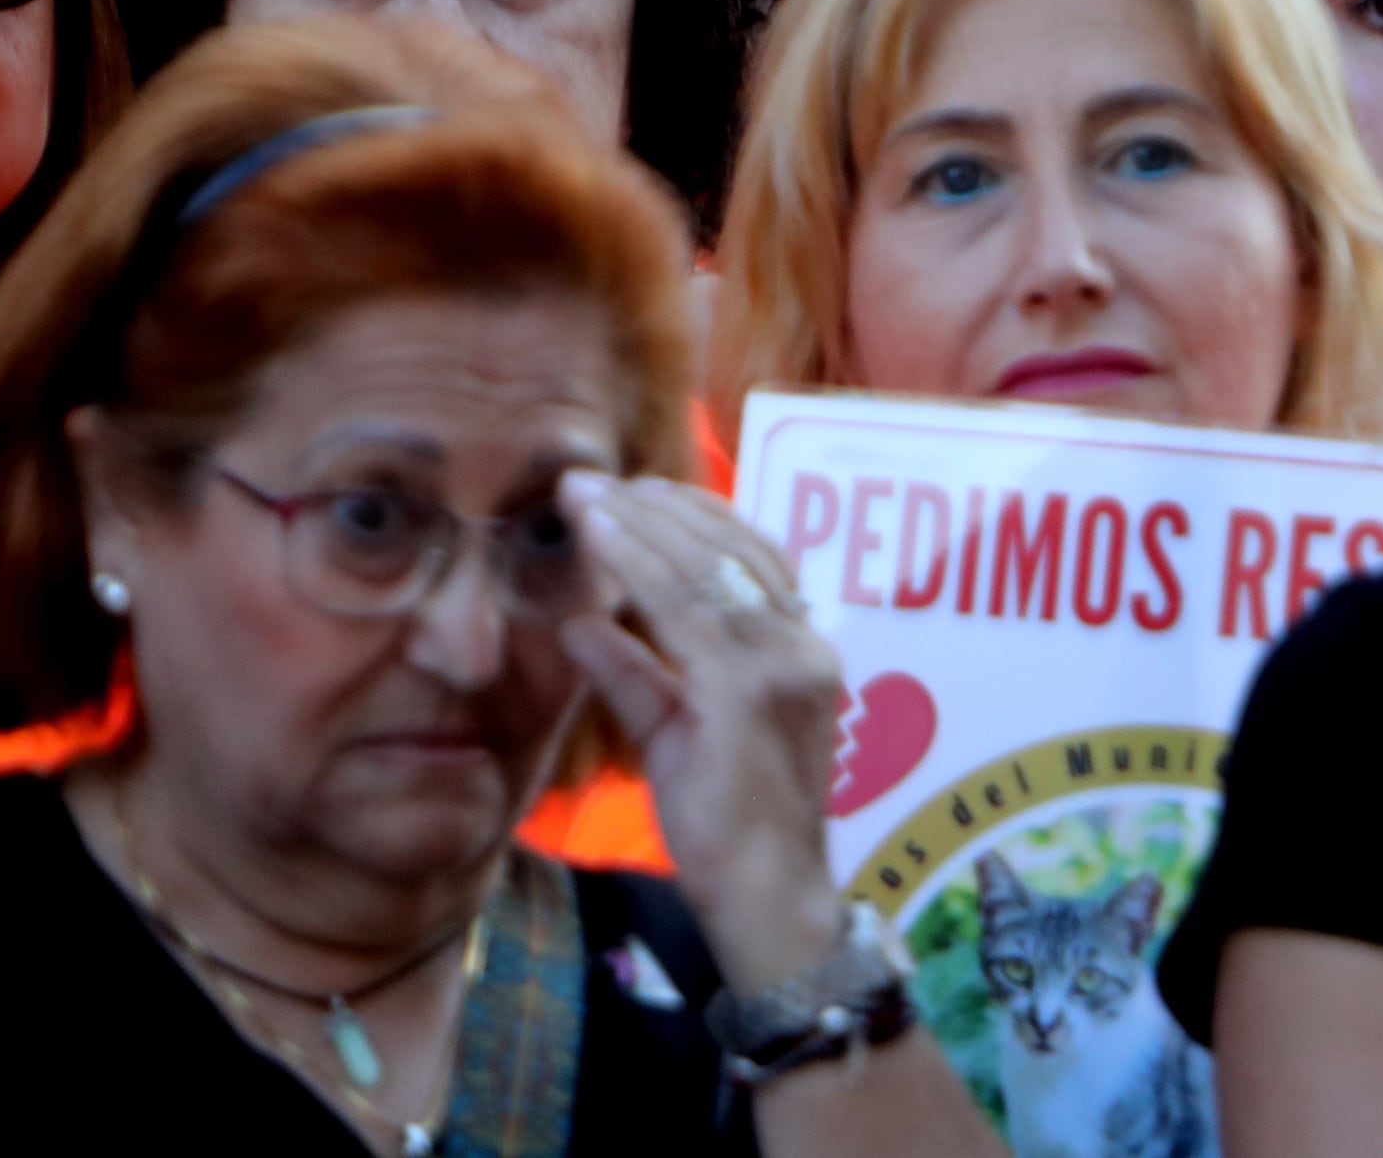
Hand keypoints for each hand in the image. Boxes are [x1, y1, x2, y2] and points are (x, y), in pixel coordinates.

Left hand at [554, 471, 848, 987]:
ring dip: (641, 522)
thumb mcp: (673, 735)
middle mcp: (802, 647)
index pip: (750, 558)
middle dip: (657, 505)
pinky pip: (686, 608)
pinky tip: (601, 539)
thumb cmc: (727, 830)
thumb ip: (634, 675)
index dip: (690, 517)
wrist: (766, 904)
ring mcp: (782, 665)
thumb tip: (579, 620)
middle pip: (729, 548)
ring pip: (706, 566)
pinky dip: (639, 563)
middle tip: (593, 478)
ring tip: (588, 495)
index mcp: (801, 651)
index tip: (632, 490)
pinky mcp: (747, 691)